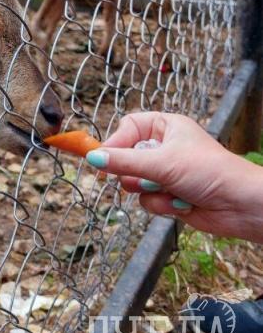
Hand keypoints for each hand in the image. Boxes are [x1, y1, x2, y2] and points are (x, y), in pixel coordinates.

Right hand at [87, 112, 262, 242]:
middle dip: (134, 173)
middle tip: (145, 178)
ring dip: (149, 191)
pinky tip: (181, 204)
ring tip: (169, 190)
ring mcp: (166, 172)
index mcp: (165, 127)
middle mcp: (164, 147)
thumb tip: (91, 158)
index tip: (100, 159)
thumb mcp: (161, 163)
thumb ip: (123, 162)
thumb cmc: (208, 172)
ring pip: (134, 182)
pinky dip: (161, 205)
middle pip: (126, 157)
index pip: (127, 128)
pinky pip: (147, 200)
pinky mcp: (169, 195)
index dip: (114, 143)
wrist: (241, 206)